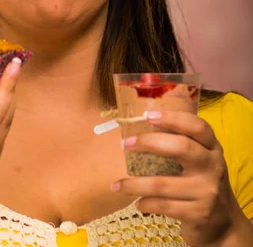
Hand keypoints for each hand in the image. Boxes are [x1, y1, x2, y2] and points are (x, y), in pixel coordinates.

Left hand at [110, 110, 246, 246]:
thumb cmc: (201, 181)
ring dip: (135, 184)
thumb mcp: (200, 159)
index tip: (147, 115)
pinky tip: (138, 202)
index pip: (197, 126)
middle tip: (126, 143)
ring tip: (117, 185)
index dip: (173, 118)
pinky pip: (164, 206)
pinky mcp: (199, 213)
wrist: (222, 223)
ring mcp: (207, 191)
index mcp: (212, 147)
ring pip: (163, 184)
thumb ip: (182, 143)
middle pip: (182, 147)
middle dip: (149, 142)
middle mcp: (213, 166)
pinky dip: (146, 203)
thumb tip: (140, 127)